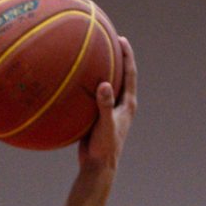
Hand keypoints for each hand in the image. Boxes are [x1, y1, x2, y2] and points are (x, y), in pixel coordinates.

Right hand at [79, 35, 136, 172]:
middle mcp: (121, 105)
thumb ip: (105, 105)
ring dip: (102, 70)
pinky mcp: (99, 117)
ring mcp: (110, 111)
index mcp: (127, 104)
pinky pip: (94, 96)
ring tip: (93, 54)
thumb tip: (105, 84)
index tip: (121, 39)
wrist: (97, 167)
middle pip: (121, 75)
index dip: (127, 55)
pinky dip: (88, 86)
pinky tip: (75, 79)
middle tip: (109, 39)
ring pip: (108, 85)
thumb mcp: (105, 125)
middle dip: (116, 57)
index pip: (130, 74)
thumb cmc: (104, 148)